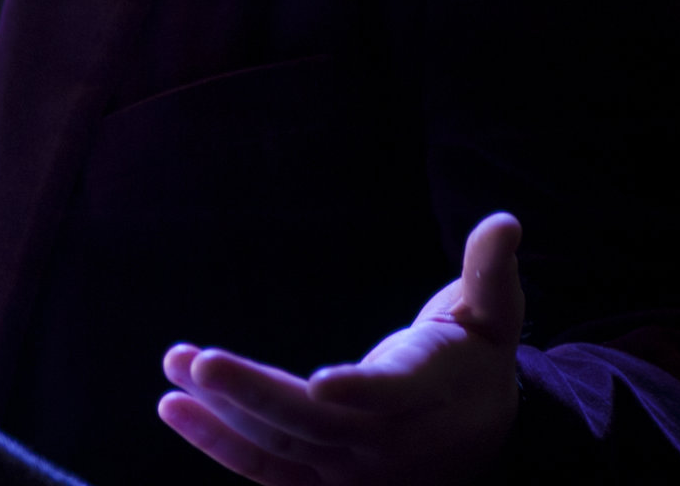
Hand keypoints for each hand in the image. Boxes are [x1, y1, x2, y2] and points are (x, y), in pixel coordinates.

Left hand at [156, 211, 523, 485]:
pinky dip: (219, 443)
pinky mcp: (322, 485)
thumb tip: (505, 221)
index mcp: (432, 398)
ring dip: (221, 413)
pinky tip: (174, 406)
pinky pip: (265, 472)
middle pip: (316, 427)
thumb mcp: (493, 318)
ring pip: (280, 449)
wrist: (479, 445)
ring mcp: (352, 474)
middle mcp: (388, 446)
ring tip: (175, 366)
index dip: (361, 392)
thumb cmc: (474, 366)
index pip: (394, 398)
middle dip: (254, 395)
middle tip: (199, 361)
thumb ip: (489, 273)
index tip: (322, 381)